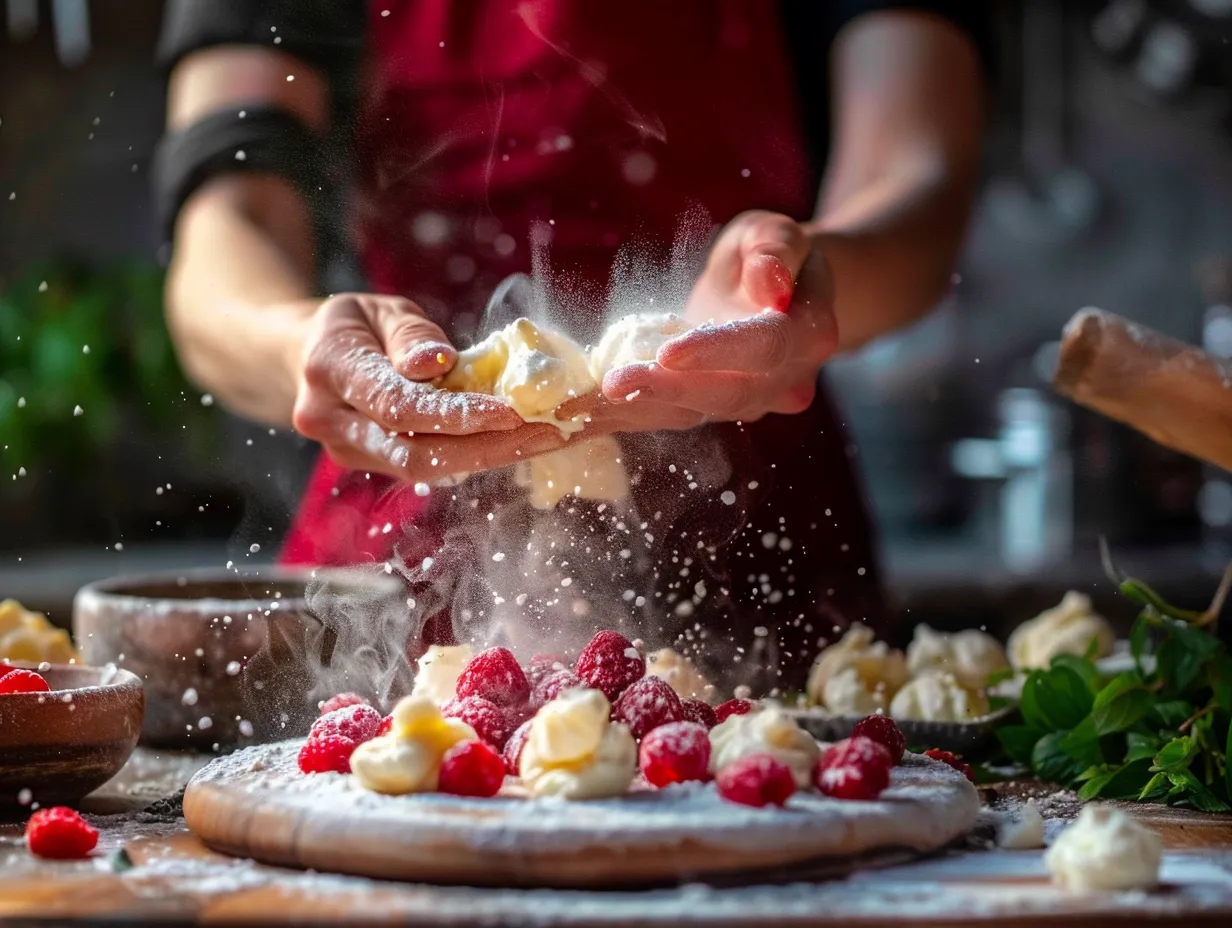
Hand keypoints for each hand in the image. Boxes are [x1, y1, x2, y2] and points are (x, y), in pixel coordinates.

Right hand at [289, 293, 569, 482]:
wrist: (306, 356)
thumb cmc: (354, 325)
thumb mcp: (381, 309)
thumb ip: (410, 335)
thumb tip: (438, 361)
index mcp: (329, 368)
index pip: (398, 405)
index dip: (456, 415)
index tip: (511, 412)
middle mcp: (329, 420)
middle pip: (413, 453)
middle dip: (485, 448)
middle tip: (547, 434)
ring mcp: (346, 450)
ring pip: (423, 468)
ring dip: (488, 457)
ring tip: (544, 440)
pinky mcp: (370, 464)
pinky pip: (426, 466)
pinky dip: (475, 454)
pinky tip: (518, 442)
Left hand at [597, 211, 838, 426]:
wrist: (779, 291)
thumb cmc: (772, 253)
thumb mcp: (777, 232)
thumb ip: (776, 249)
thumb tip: (770, 284)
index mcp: (807, 333)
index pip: (763, 347)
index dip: (716, 351)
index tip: (668, 350)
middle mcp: (783, 380)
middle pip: (726, 393)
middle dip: (665, 390)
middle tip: (611, 383)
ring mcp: (746, 401)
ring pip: (692, 413)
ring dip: (635, 410)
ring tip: (581, 406)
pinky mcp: (709, 407)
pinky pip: (667, 415)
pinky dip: (623, 417)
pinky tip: (578, 418)